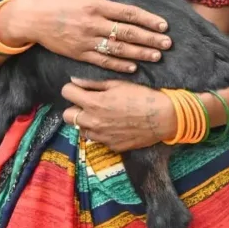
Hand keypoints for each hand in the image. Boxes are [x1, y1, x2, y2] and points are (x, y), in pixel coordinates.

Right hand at [1, 0, 170, 73]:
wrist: (30, 18)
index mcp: (95, 5)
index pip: (128, 13)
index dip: (148, 20)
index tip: (163, 25)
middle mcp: (93, 24)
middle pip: (127, 33)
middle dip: (150, 39)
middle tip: (167, 44)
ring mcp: (86, 41)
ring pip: (118, 50)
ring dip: (139, 54)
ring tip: (156, 56)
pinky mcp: (79, 54)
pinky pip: (102, 62)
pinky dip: (118, 66)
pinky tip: (133, 67)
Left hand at [61, 78, 177, 151]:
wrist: (162, 117)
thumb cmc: (141, 96)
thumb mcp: (117, 84)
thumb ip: (92, 84)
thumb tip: (74, 81)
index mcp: (93, 103)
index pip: (66, 93)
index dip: (72, 89)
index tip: (79, 89)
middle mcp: (93, 121)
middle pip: (67, 115)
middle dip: (74, 108)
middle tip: (87, 104)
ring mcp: (101, 136)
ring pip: (80, 130)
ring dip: (86, 122)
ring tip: (101, 116)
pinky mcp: (111, 146)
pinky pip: (97, 139)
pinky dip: (101, 132)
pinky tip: (113, 125)